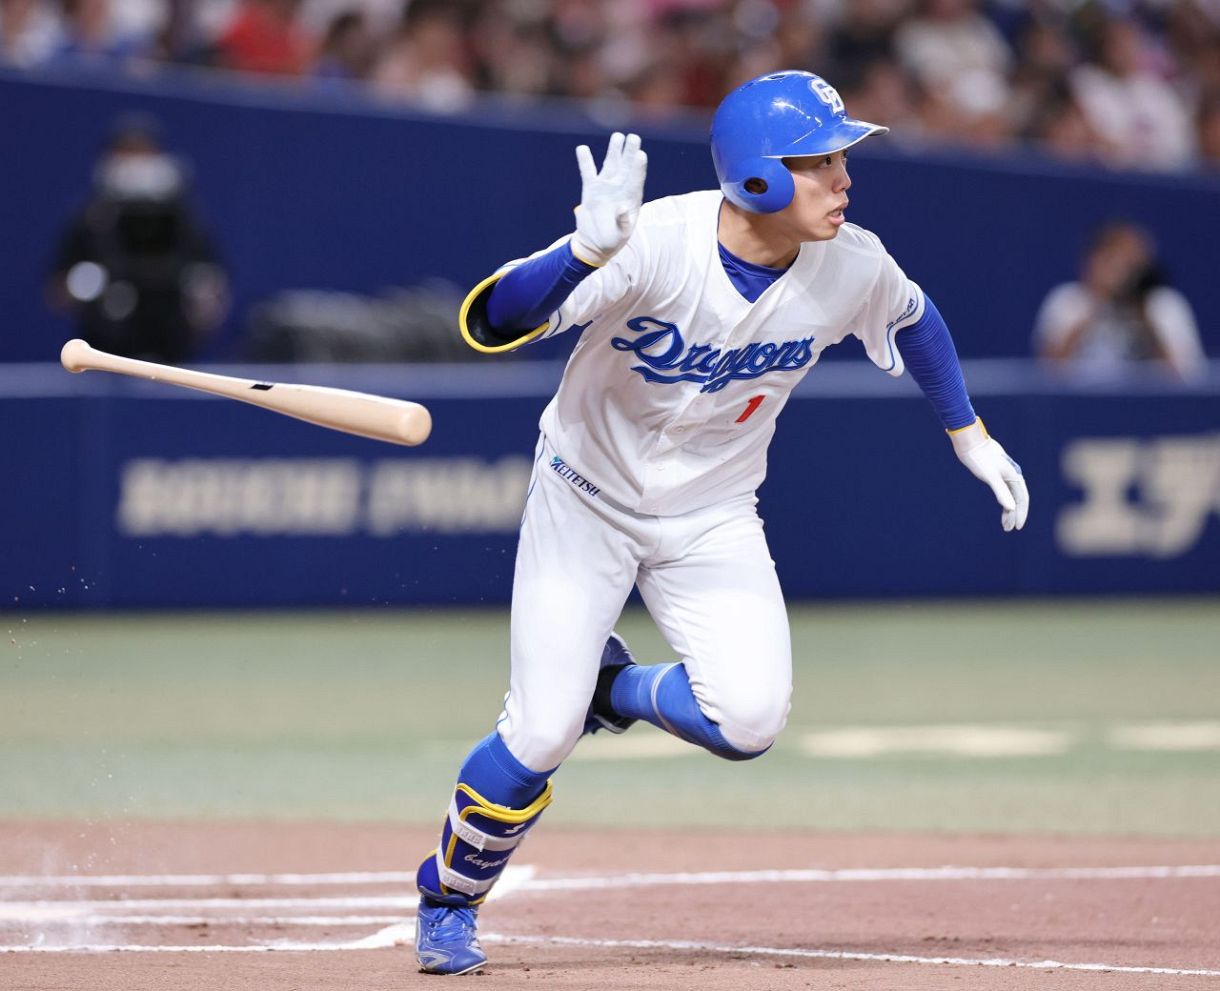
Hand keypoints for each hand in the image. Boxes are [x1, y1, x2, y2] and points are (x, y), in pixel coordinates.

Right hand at [570, 132, 646, 267]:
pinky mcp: (591, 189)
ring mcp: (606, 188)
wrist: (595, 244)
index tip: (641, 154)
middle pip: (626, 167)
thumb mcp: (620, 235)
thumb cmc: (612, 241)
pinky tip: (583, 148)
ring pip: (611, 165)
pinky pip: (588, 172)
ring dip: (614, 151)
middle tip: (633, 137)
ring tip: (617, 136)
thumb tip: (623, 208)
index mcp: (631, 199)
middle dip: (629, 152)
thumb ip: (623, 221)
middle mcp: (620, 189)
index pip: (636, 180)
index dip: (639, 167)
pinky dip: (586, 161)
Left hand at [949, 420, 1028, 531]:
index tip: (1017, 527)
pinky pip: (1005, 490)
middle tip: (1008, 529)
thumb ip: (1001, 492)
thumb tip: (1010, 508)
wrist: (970, 441)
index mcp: (1014, 476)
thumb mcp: (989, 476)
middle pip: (1018, 499)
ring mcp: (1005, 474)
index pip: (1022, 499)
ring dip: (1009, 510)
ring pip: (1011, 495)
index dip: (1021, 514)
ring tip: (1004, 524)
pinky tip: (1002, 507)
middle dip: (1014, 515)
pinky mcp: (997, 472)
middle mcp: (1013, 475)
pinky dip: (1004, 501)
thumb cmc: (979, 458)